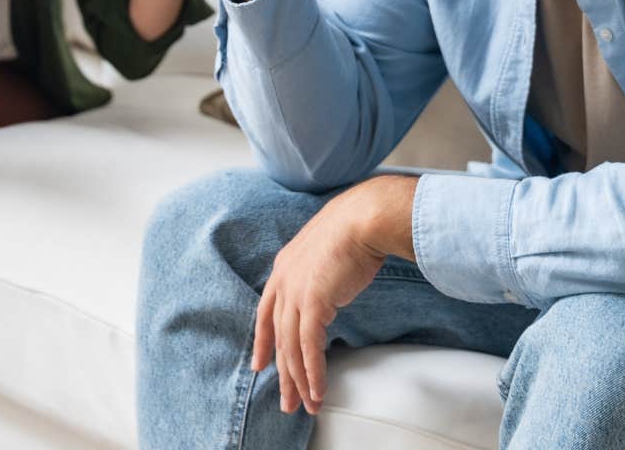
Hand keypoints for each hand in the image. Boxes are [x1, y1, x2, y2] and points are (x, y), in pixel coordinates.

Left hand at [252, 177, 411, 415]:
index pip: (266, 313)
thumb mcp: (326, 253)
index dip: (263, 341)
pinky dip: (313, 372)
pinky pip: (309, 347)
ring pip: (291, 348)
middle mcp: (283, 281)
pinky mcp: (312, 303)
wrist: (364, 218)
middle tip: (286, 401)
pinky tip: (318, 391)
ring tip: (306, 406)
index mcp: (283, 268)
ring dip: (300, 381)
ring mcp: (295, 292)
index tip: (261, 364)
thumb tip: (328, 288)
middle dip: (283, 374)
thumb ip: (319, 274)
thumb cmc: (354, 230)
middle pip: (278, 337)